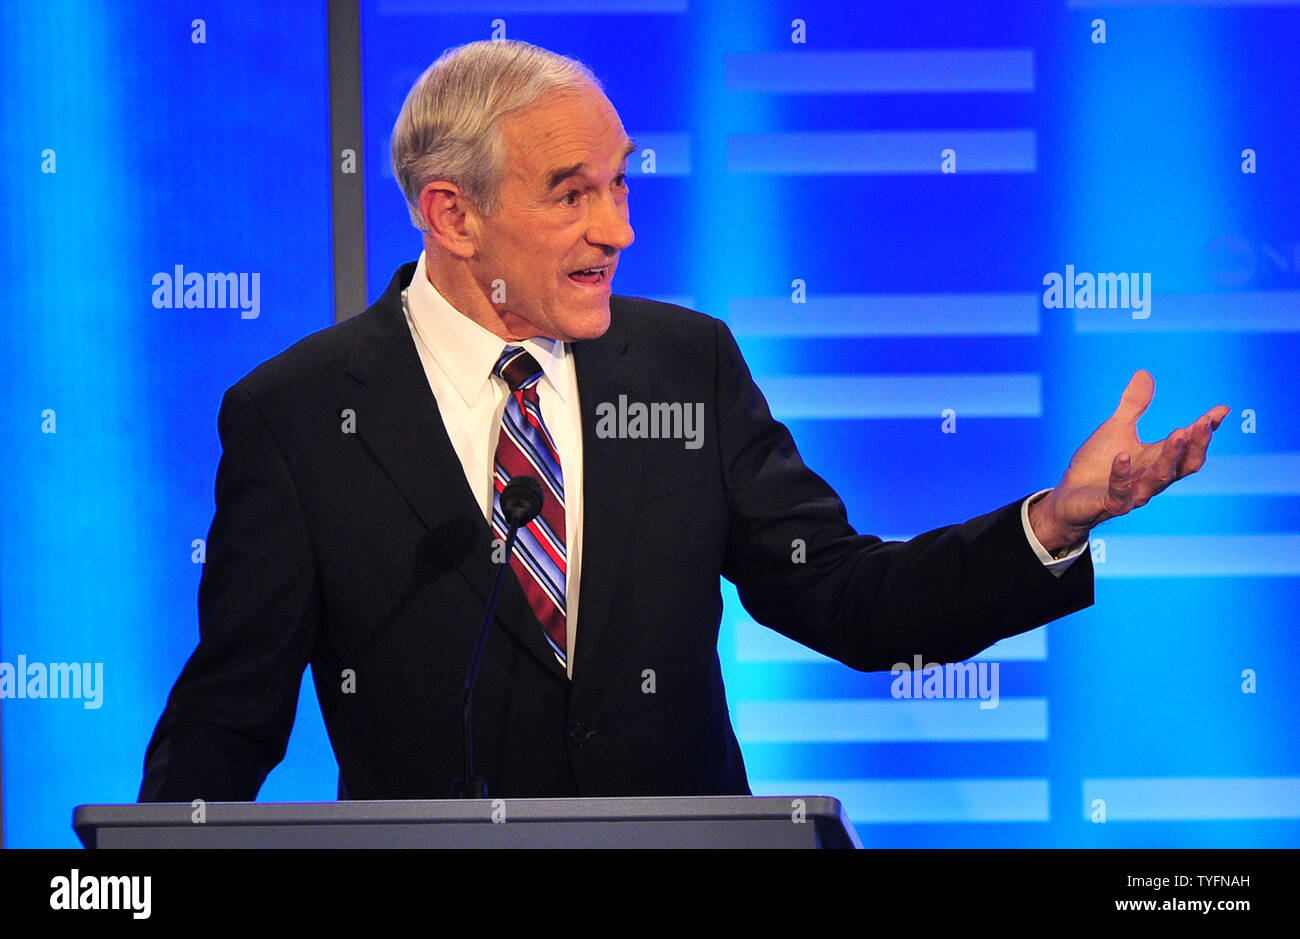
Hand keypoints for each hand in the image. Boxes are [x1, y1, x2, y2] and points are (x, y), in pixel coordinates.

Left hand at [1029, 370, 1229, 554]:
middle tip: (1203, 423)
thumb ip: (1132, 406)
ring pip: (1159, 478)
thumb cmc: (1096, 465)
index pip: (1188, 446)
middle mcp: (1151, 478)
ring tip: (1178, 434)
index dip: (1205, 430)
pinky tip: (1122, 456)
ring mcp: (1133, 493)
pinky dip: (1122, 474)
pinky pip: (1120, 492)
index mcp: (1156, 459)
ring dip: (1170, 456)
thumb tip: (1145, 373)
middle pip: (1184, 465)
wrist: (1069, 496)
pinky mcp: (1111, 504)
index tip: (1221, 410)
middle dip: (1197, 444)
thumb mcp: (1115, 428)